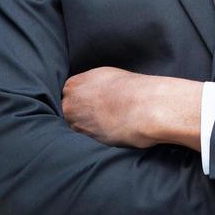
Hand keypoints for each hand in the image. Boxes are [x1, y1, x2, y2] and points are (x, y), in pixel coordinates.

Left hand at [61, 67, 202, 149]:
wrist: (145, 107)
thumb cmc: (134, 91)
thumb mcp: (111, 77)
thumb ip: (95, 86)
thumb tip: (96, 94)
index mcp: (76, 82)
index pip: (70, 93)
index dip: (82, 100)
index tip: (93, 105)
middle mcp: (70, 100)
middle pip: (68, 110)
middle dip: (81, 113)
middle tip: (101, 116)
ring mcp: (74, 120)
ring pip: (75, 125)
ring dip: (87, 126)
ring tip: (107, 125)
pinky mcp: (84, 137)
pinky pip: (84, 138)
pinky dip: (94, 136)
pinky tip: (109, 132)